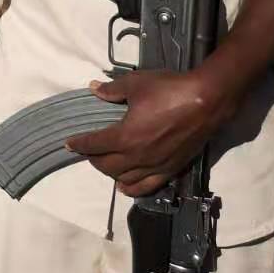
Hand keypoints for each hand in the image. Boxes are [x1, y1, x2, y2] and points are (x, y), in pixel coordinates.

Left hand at [64, 71, 220, 196]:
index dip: (79, 144)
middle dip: (93, 160)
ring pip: (125, 179)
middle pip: (107, 166)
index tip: (68, 144)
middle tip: (88, 151)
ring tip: (105, 165)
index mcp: (125, 136)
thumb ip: (112, 90)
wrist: (205, 102)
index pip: (95, 144)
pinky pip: (147, 186)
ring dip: (110, 174)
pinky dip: (132, 188)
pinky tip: (125, 187)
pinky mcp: (170, 170)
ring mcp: (154, 166)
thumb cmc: (168, 90)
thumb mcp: (135, 84)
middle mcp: (138, 156)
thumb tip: (94, 89)